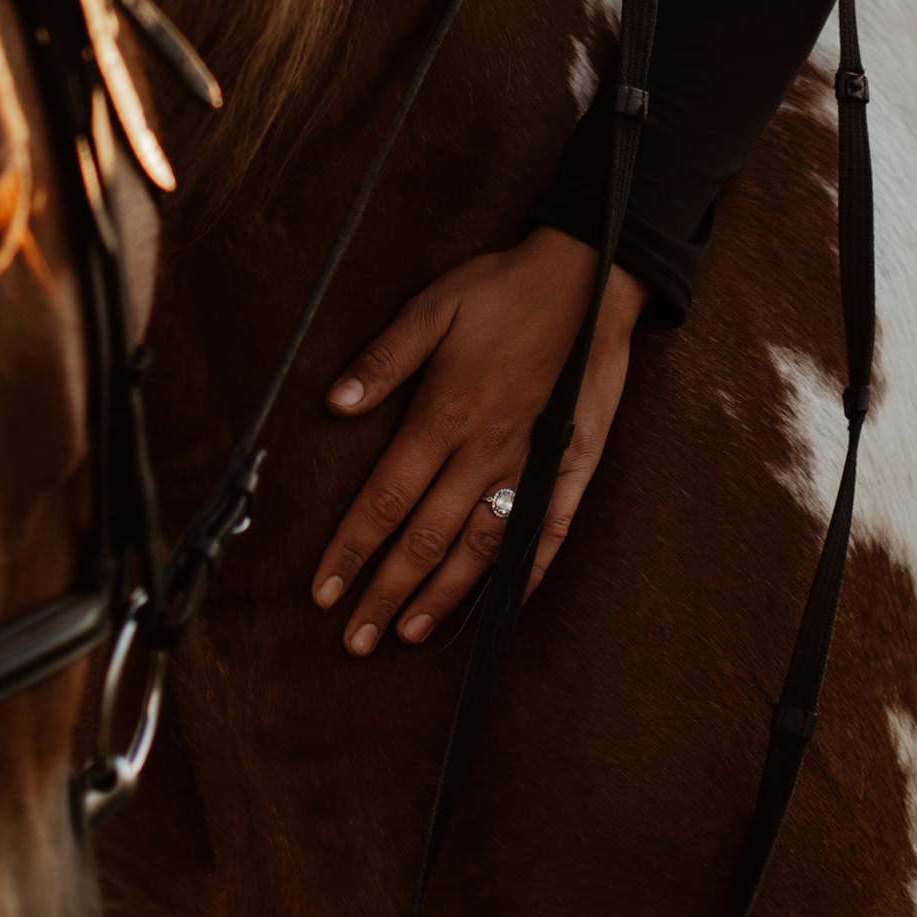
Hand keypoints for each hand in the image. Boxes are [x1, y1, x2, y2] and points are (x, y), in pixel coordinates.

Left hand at [311, 228, 647, 652]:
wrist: (593, 275)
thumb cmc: (506, 289)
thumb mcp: (434, 306)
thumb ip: (384, 359)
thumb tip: (333, 404)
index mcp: (445, 414)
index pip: (385, 499)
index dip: (351, 550)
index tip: (324, 592)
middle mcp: (487, 450)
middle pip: (427, 538)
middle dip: (386, 593)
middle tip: (356, 640)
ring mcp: (534, 463)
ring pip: (483, 546)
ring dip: (445, 595)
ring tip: (411, 633)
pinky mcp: (575, 466)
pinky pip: (549, 532)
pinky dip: (526, 573)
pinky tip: (504, 602)